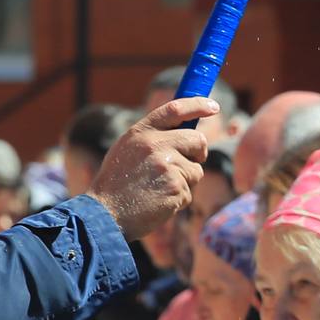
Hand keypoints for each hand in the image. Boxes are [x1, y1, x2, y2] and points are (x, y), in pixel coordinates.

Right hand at [90, 98, 218, 241]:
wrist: (106, 214)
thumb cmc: (116, 184)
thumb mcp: (127, 150)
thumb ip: (152, 138)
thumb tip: (184, 131)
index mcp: (141, 132)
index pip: (175, 109)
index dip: (198, 105)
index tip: (213, 106)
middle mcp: (155, 144)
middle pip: (198, 139)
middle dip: (199, 153)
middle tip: (191, 162)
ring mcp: (167, 165)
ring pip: (196, 170)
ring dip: (185, 181)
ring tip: (159, 189)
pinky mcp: (176, 187)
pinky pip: (189, 191)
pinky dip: (178, 199)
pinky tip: (158, 202)